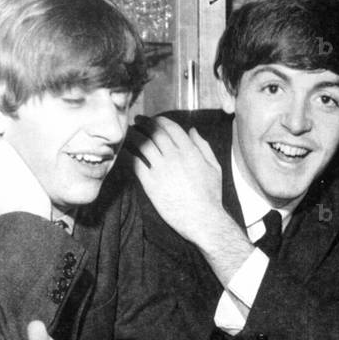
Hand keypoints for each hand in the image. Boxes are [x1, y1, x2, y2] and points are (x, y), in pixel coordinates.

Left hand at [128, 116, 228, 246]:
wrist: (203, 219)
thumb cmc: (211, 195)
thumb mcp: (214, 167)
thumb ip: (203, 146)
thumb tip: (192, 130)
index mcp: (190, 151)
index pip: (171, 127)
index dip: (160, 120)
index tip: (154, 120)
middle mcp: (175, 156)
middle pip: (155, 132)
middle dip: (144, 123)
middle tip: (137, 121)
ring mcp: (161, 169)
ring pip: (143, 144)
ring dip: (134, 135)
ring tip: (129, 133)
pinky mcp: (150, 183)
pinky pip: (135, 163)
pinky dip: (128, 154)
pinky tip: (123, 151)